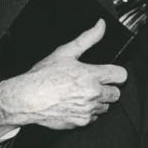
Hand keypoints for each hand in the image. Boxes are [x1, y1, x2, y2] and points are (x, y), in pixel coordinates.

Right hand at [0, 19, 127, 130]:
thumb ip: (87, 38)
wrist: (27, 98)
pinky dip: (88, 112)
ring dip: (98, 101)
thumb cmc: (42, 76)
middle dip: (107, 88)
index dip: (116, 73)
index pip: (121, 75)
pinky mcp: (82, 121)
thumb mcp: (65, 52)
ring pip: (106, 106)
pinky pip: (94, 118)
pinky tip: (75, 104)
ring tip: (81, 94)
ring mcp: (88, 109)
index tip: (110, 74)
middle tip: (93, 84)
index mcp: (91, 75)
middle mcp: (93, 93)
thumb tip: (101, 25)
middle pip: (116, 93)